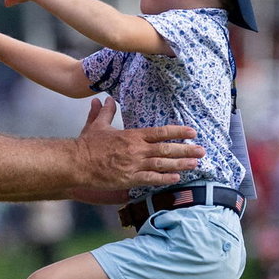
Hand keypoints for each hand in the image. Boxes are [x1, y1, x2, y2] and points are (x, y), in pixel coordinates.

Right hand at [75, 96, 203, 188]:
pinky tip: (177, 178)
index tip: (192, 132)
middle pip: (166, 148)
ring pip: (163, 163)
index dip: (178, 132)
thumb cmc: (86, 145)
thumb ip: (105, 112)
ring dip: (181, 164)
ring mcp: (134, 165)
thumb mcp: (97, 125)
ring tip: (196, 164)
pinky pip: (151, 179)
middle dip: (186, 149)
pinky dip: (165, 179)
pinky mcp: (128, 179)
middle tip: (202, 150)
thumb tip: (105, 98)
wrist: (76, 162)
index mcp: (132, 135)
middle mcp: (136, 149)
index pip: (160, 132)